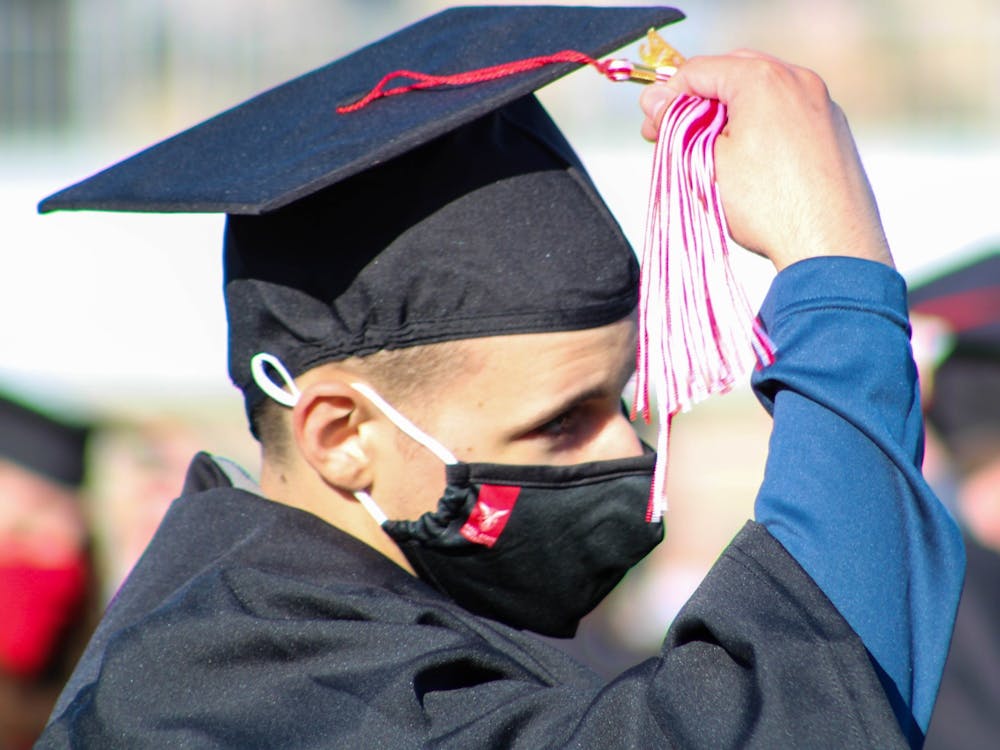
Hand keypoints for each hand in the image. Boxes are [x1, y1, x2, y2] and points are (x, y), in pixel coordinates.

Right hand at [640, 51, 893, 271]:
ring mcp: (822, 103)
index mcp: (762, 80)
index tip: (651, 127)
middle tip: (674, 135)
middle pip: (732, 73)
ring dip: (730, 114)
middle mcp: (798, 80)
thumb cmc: (769, 207)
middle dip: (699, 102)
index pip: (697, 71)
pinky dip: (761, 125)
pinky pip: (787, 113)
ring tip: (710, 152)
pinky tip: (748, 160)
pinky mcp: (834, 129)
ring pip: (762, 92)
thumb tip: (655, 102)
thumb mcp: (705, 163)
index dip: (667, 98)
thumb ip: (676, 124)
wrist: (831, 246)